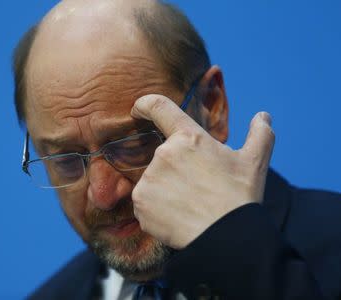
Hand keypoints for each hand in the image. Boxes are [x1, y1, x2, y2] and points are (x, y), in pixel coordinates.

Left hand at [130, 95, 274, 248]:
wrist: (226, 238)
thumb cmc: (240, 197)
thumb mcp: (255, 162)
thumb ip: (260, 134)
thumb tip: (264, 116)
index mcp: (188, 138)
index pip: (159, 107)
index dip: (145, 105)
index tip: (138, 109)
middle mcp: (164, 154)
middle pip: (163, 155)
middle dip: (177, 167)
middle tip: (197, 187)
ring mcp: (149, 179)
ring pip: (154, 179)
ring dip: (167, 188)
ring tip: (189, 204)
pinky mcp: (140, 203)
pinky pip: (145, 201)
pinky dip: (157, 207)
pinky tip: (177, 216)